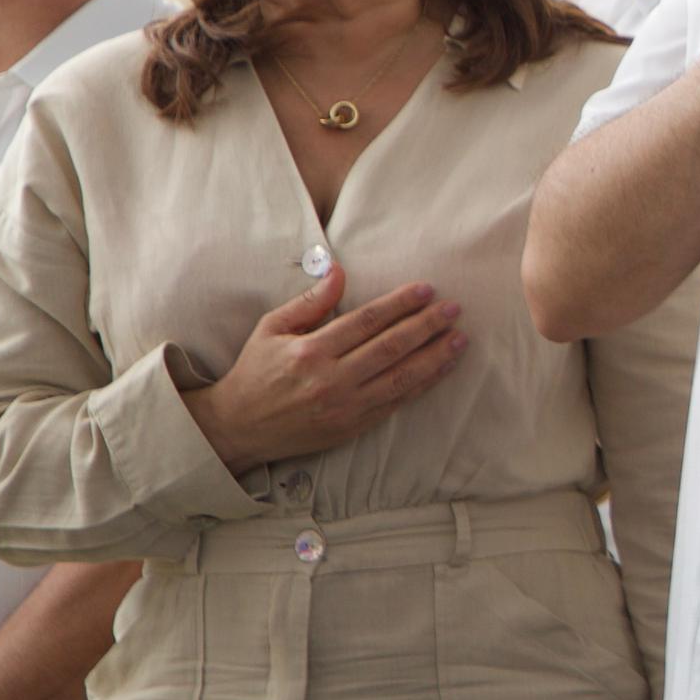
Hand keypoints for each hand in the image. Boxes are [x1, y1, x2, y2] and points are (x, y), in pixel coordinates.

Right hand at [187, 267, 463, 471]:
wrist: (239, 428)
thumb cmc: (256, 372)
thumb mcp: (272, 329)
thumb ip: (309, 302)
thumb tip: (339, 271)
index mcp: (309, 352)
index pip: (364, 322)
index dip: (398, 304)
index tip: (425, 290)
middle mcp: (330, 381)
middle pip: (389, 348)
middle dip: (425, 326)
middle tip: (453, 309)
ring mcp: (344, 407)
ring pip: (400, 378)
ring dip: (434, 357)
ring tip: (460, 338)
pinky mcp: (353, 427)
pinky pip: (396, 402)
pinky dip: (423, 385)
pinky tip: (442, 368)